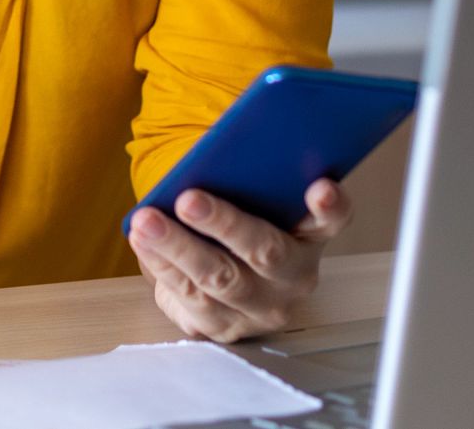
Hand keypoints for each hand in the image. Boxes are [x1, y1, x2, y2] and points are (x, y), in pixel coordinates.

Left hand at [127, 180, 352, 342]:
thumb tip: (222, 146)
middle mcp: (294, 278)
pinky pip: (189, 297)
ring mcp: (260, 309)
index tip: (320, 186)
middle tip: (188, 198)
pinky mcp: (223, 327)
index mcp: (312, 236)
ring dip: (178, 246)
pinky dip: (161, 265)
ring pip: (219, 278)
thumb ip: (254, 178)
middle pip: (265, 251)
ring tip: (146, 220)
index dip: (329, 205)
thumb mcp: (259, 201)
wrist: (232, 281)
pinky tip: (142, 241)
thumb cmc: (245, 222)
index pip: (331, 218)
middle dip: (224, 223)